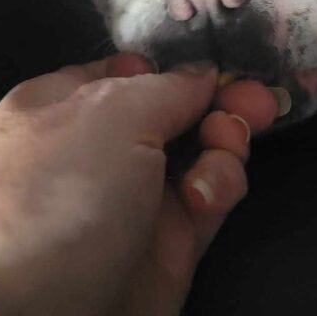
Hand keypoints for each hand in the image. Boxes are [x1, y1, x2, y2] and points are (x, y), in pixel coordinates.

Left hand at [0, 55, 278, 315]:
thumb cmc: (58, 190)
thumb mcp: (112, 111)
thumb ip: (169, 85)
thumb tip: (201, 75)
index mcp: (66, 101)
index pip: (135, 71)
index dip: (179, 67)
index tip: (224, 65)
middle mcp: (98, 148)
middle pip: (175, 112)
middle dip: (219, 102)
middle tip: (258, 102)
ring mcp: (131, 201)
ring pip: (198, 156)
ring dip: (223, 143)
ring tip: (225, 146)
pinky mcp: (163, 250)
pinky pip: (205, 201)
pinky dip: (219, 187)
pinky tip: (210, 191)